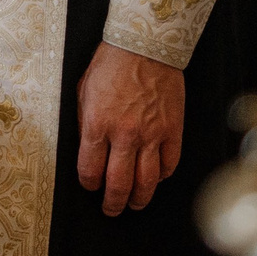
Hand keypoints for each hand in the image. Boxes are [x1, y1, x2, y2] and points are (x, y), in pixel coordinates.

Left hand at [75, 42, 184, 215]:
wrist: (145, 45)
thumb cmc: (111, 64)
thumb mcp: (84, 90)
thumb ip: (85, 122)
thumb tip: (88, 149)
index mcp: (97, 124)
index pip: (90, 170)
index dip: (89, 183)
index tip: (90, 185)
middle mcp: (124, 134)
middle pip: (118, 184)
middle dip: (112, 203)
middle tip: (111, 209)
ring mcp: (151, 134)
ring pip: (146, 181)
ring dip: (139, 198)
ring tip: (134, 203)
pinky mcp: (172, 130)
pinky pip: (169, 164)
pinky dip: (162, 176)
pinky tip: (156, 178)